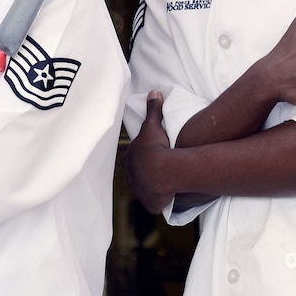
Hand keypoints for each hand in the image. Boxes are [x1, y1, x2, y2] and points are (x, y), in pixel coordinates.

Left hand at [125, 92, 176, 214]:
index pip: (133, 157)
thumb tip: (153, 91)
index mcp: (129, 159)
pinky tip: (166, 197)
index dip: (142, 156)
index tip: (151, 154)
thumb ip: (153, 109)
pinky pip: (154, 202)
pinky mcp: (150, 204)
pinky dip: (159, 200)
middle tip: (159, 169)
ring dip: (152, 187)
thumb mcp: (153, 125)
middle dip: (145, 172)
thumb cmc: (155, 146)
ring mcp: (140, 192)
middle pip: (138, 174)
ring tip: (164, 184)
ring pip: (145, 188)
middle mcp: (131, 177)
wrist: (163, 171)